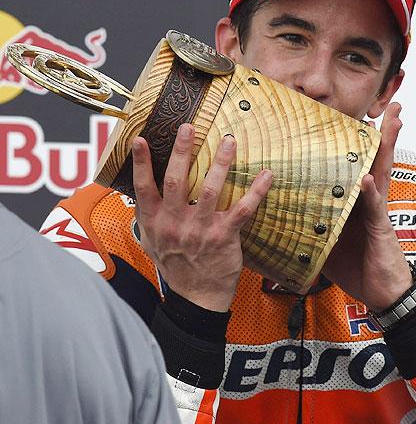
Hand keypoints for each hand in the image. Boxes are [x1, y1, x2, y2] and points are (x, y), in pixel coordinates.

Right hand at [132, 123, 272, 311]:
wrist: (196, 296)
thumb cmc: (175, 264)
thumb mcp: (151, 241)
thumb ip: (147, 216)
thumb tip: (141, 190)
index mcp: (155, 221)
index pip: (144, 188)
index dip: (141, 163)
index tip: (141, 139)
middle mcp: (175, 223)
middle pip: (177, 182)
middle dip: (182, 153)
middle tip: (189, 127)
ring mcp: (200, 229)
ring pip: (210, 190)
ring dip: (220, 164)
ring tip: (228, 142)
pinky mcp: (224, 236)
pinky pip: (243, 209)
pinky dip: (256, 191)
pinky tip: (267, 174)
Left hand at [322, 102, 411, 310]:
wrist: (381, 293)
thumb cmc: (357, 266)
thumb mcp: (327, 243)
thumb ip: (311, 226)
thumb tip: (282, 219)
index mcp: (356, 202)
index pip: (356, 166)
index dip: (357, 144)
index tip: (355, 120)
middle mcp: (369, 201)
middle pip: (375, 161)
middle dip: (383, 135)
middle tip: (392, 109)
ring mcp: (377, 212)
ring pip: (382, 174)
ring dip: (387, 148)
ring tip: (393, 123)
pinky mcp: (380, 229)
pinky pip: (375, 209)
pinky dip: (370, 193)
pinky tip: (367, 179)